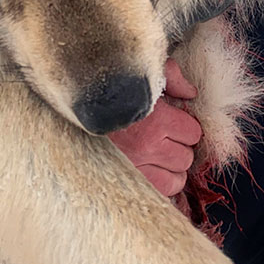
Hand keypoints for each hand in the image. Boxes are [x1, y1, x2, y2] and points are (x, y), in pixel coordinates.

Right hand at [108, 58, 201, 197]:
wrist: (71, 110)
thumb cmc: (107, 87)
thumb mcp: (140, 70)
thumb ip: (172, 76)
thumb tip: (191, 92)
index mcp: (156, 119)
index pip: (192, 132)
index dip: (186, 126)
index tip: (175, 121)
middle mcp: (148, 147)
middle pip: (186, 157)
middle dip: (179, 147)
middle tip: (166, 138)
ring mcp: (136, 168)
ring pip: (176, 180)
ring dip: (171, 169)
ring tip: (159, 156)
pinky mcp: (125, 182)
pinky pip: (157, 193)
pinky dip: (159, 183)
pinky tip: (151, 170)